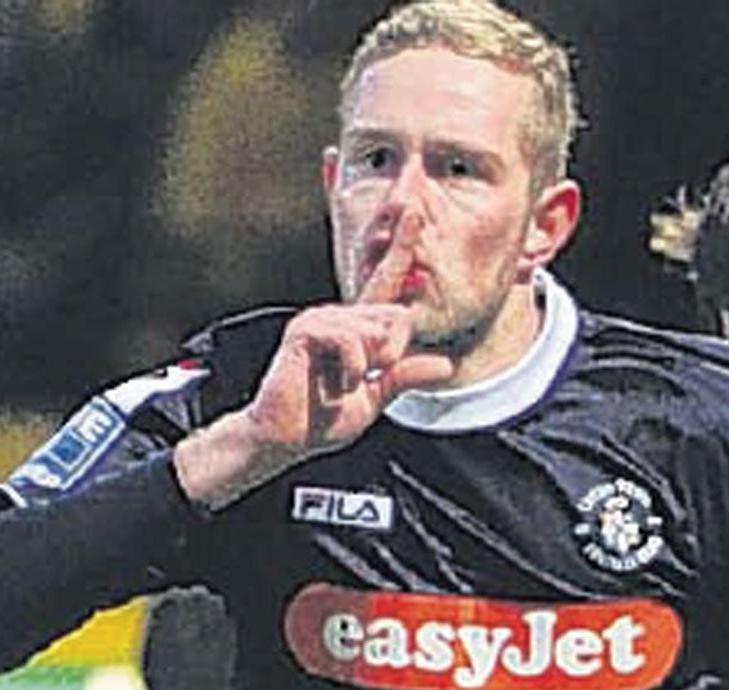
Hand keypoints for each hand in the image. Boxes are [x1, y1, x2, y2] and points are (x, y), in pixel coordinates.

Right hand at [175, 212, 454, 508]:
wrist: (283, 437)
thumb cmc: (320, 418)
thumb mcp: (375, 398)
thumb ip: (405, 377)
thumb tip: (445, 364)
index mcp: (356, 329)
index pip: (384, 283)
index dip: (400, 247)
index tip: (415, 212)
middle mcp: (339, 316)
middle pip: (397, 317)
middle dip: (391, 356)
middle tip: (361, 380)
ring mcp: (321, 319)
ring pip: (376, 331)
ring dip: (367, 369)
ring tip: (341, 384)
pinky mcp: (306, 330)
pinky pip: (352, 343)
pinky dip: (350, 372)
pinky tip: (333, 385)